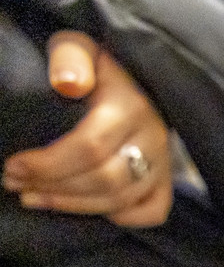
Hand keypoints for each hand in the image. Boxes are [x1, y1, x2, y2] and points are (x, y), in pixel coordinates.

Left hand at [3, 32, 172, 226]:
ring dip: (74, 205)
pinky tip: (91, 208)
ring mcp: (163, 163)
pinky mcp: (166, 179)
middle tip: (17, 185)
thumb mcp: (78, 49)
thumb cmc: (97, 67)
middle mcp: (153, 138)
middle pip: (104, 180)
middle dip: (54, 187)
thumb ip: (71, 59)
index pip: (90, 147)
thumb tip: (67, 83)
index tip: (13, 166)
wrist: (137, 78)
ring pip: (120, 200)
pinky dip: (125, 218)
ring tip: (35, 197)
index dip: (48, 164)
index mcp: (131, 107)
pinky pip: (154, 211)